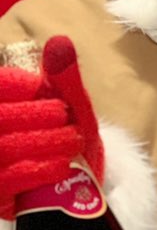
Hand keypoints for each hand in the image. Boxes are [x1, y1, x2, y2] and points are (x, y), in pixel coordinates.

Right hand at [0, 37, 103, 218]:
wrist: (76, 188)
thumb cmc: (67, 137)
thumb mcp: (70, 106)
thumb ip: (63, 77)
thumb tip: (61, 42)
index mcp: (1, 105)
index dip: (12, 84)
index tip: (39, 86)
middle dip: (33, 115)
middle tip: (65, 117)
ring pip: (4, 148)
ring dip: (42, 143)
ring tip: (73, 141)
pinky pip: (7, 182)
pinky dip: (35, 171)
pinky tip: (61, 166)